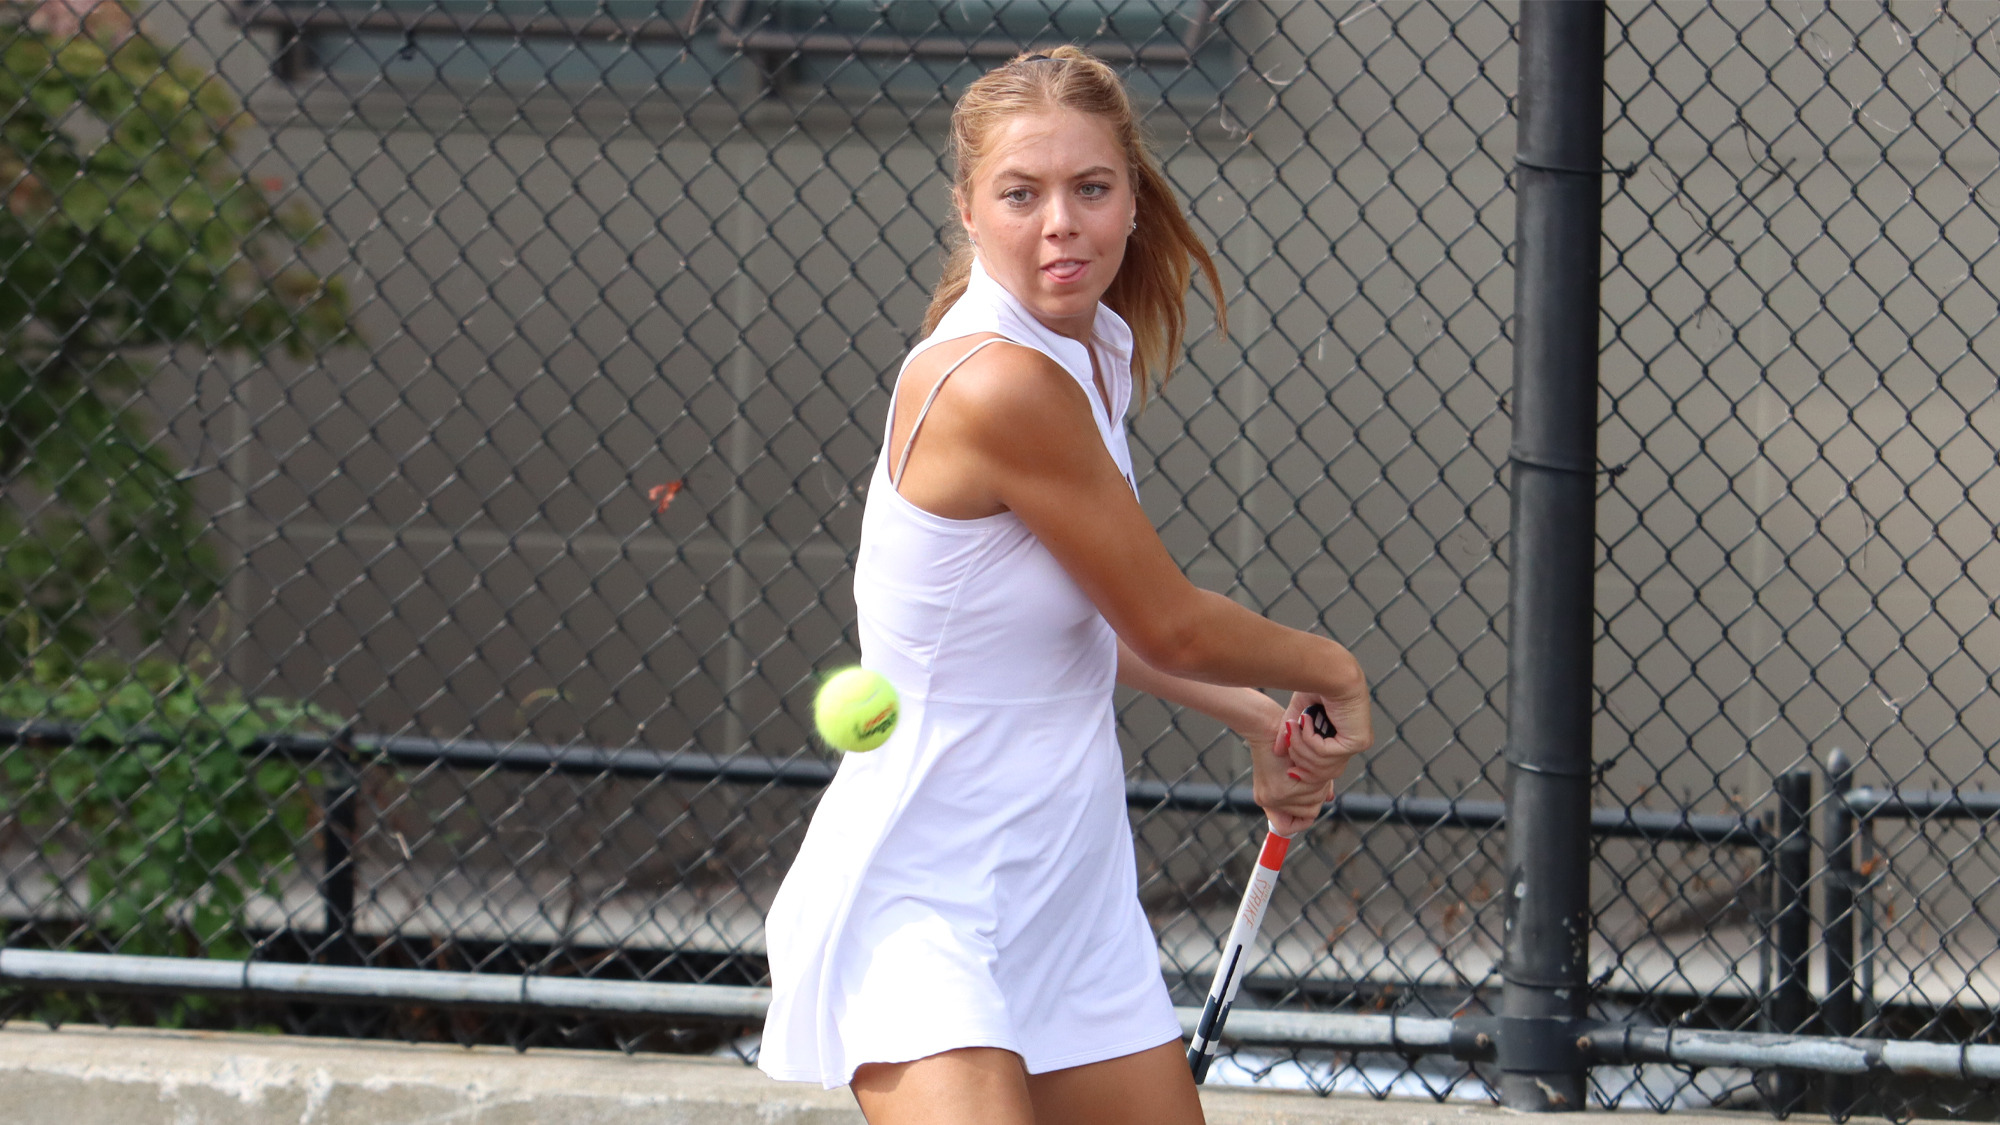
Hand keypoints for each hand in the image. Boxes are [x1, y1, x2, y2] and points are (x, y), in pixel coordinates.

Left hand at [1242, 698, 1326, 834]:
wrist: (1268, 726)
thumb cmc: (1284, 742)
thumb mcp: (1296, 767)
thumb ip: (1311, 787)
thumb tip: (1330, 799)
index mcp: (1268, 798)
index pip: (1288, 826)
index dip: (1301, 817)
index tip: (1307, 797)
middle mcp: (1268, 802)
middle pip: (1309, 812)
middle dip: (1317, 793)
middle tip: (1310, 772)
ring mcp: (1273, 799)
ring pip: (1313, 804)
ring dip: (1318, 786)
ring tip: (1308, 767)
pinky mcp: (1280, 791)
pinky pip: (1312, 795)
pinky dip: (1316, 781)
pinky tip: (1308, 766)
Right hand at [1279, 684, 1371, 791]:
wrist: (1330, 669)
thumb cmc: (1315, 682)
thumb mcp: (1299, 712)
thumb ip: (1292, 734)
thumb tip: (1278, 753)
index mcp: (1344, 736)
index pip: (1327, 769)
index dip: (1307, 771)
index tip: (1290, 769)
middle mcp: (1354, 742)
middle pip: (1322, 772)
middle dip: (1299, 756)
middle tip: (1289, 734)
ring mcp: (1358, 743)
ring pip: (1321, 764)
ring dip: (1302, 744)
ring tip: (1296, 723)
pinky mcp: (1357, 742)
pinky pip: (1325, 753)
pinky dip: (1310, 737)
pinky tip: (1307, 719)